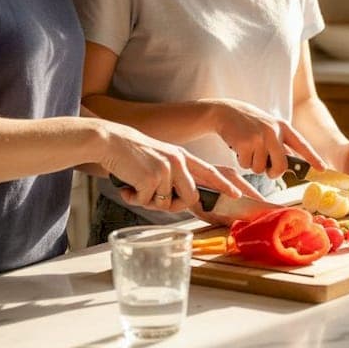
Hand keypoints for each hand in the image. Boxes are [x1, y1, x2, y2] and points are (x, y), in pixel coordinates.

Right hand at [94, 120, 254, 212]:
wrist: (110, 141)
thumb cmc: (133, 156)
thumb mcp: (160, 162)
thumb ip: (174, 178)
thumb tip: (180, 202)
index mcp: (183, 157)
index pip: (211, 172)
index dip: (225, 185)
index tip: (238, 195)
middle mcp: (179, 161)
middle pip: (190, 197)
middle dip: (172, 206)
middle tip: (151, 198)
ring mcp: (167, 169)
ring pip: (166, 203)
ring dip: (149, 202)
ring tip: (136, 186)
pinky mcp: (152, 177)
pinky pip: (148, 201)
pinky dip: (134, 198)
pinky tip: (127, 185)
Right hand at [206, 98, 326, 177]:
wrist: (225, 112)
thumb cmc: (249, 123)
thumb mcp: (269, 127)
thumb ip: (280, 143)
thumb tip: (289, 166)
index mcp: (283, 127)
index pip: (302, 145)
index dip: (313, 158)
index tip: (322, 169)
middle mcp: (274, 132)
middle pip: (281, 166)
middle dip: (274, 173)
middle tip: (268, 171)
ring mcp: (259, 137)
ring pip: (261, 168)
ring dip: (253, 164)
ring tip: (248, 149)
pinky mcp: (245, 143)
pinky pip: (247, 165)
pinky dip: (242, 161)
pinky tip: (239, 147)